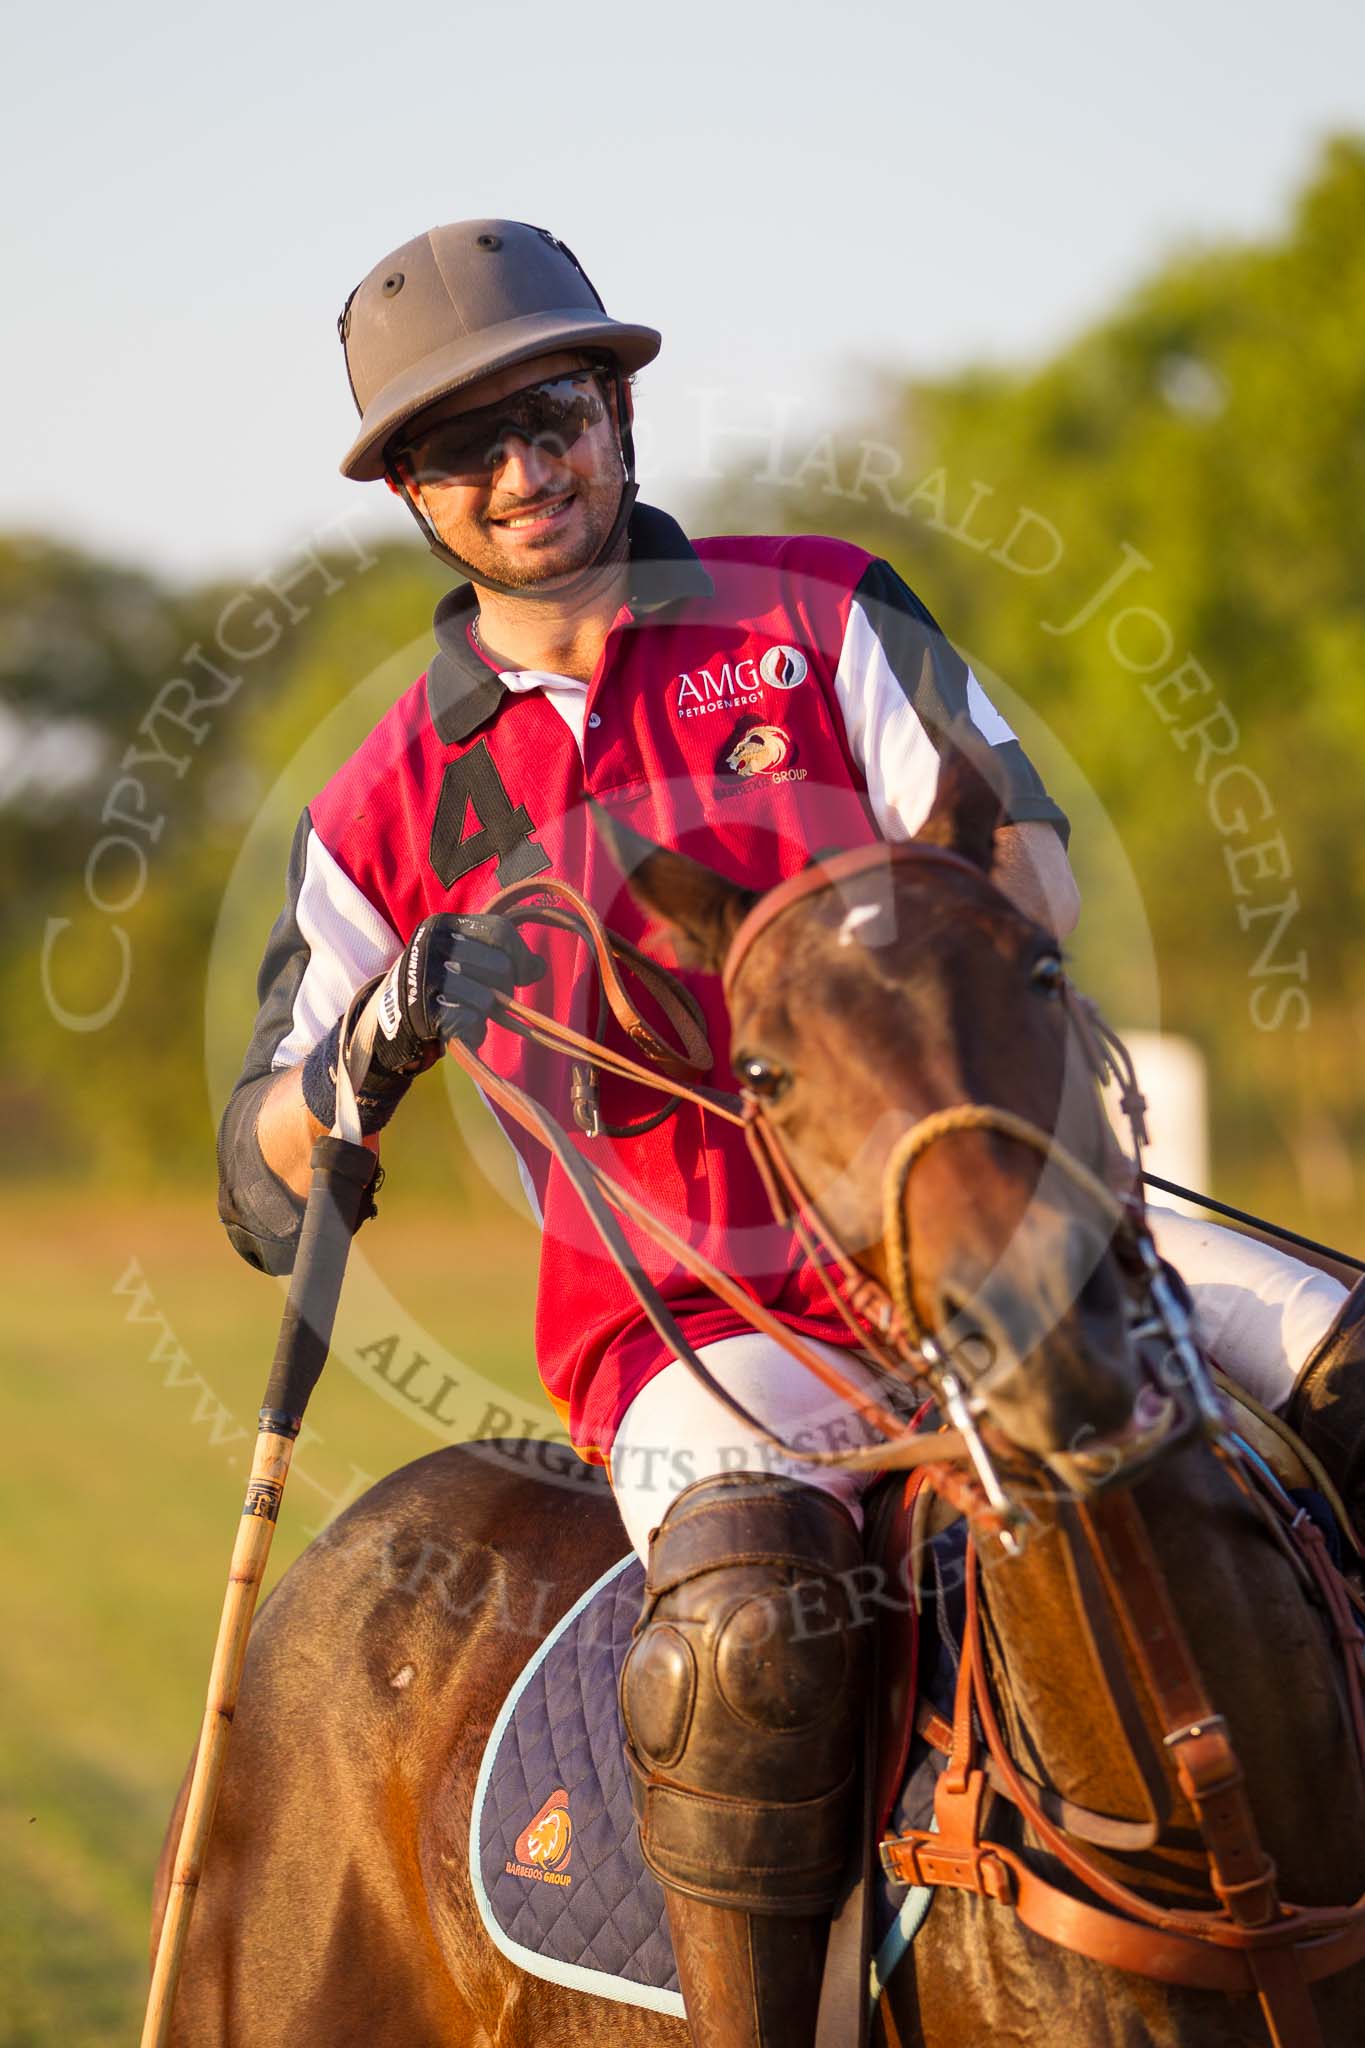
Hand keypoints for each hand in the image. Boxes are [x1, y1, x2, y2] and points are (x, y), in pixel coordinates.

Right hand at [301, 912, 544, 1135]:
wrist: (388, 1022)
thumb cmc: (435, 986)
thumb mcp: (461, 956)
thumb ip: (500, 954)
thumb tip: (539, 968)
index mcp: (443, 926)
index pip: (501, 932)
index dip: (520, 956)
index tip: (522, 972)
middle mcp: (432, 946)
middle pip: (501, 966)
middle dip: (502, 987)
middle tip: (485, 995)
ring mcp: (426, 979)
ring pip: (489, 997)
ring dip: (486, 1011)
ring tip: (468, 1010)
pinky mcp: (425, 1012)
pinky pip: (474, 1022)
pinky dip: (475, 1030)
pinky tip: (460, 1025)